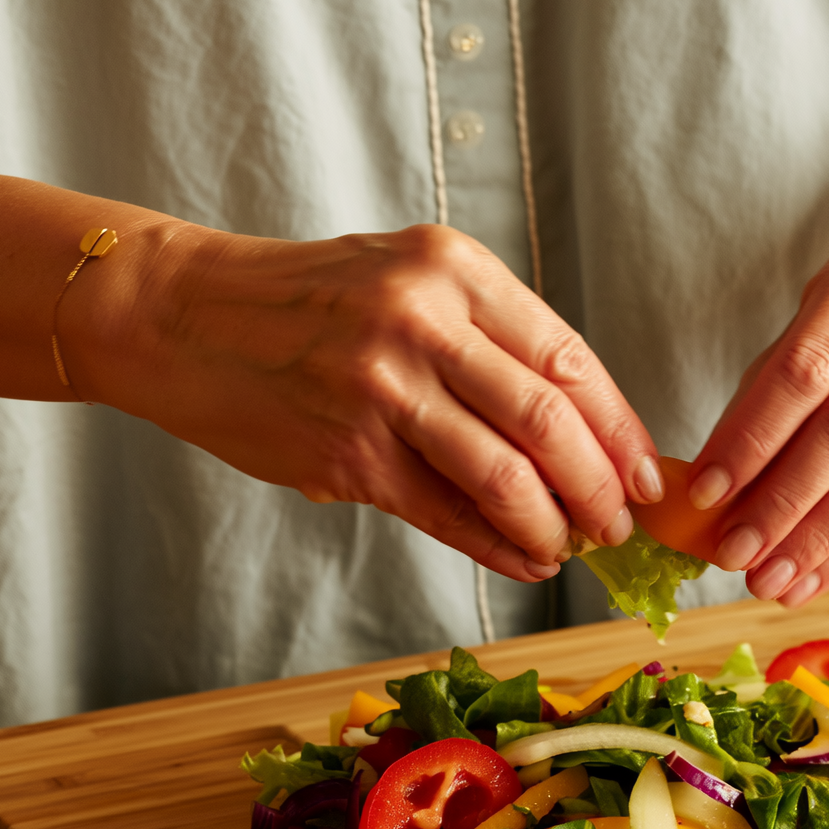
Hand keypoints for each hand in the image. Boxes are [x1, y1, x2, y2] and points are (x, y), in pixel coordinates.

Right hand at [81, 222, 665, 581]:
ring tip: (573, 547)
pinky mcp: (347, 453)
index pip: (567, 357)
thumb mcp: (405, 282)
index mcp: (451, 269)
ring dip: (555, 525)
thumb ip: (487, 341)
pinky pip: (447, 514)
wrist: (181, 317)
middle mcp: (421, 320)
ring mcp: (381, 388)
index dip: (619, 427)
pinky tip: (524, 560)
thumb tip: (584, 428)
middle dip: (601, 485)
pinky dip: (499, 546)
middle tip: (620, 524)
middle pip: (550, 419)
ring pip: (506, 475)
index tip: (647, 472)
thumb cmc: (305, 305)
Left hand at [684, 240, 828, 605]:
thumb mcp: (807, 344)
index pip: (802, 367)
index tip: (706, 494)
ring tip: (768, 580)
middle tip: (734, 553)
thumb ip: (758, 407)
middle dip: (782, 500)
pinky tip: (808, 581)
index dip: (751, 436)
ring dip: (816, 538)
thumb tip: (705, 497)